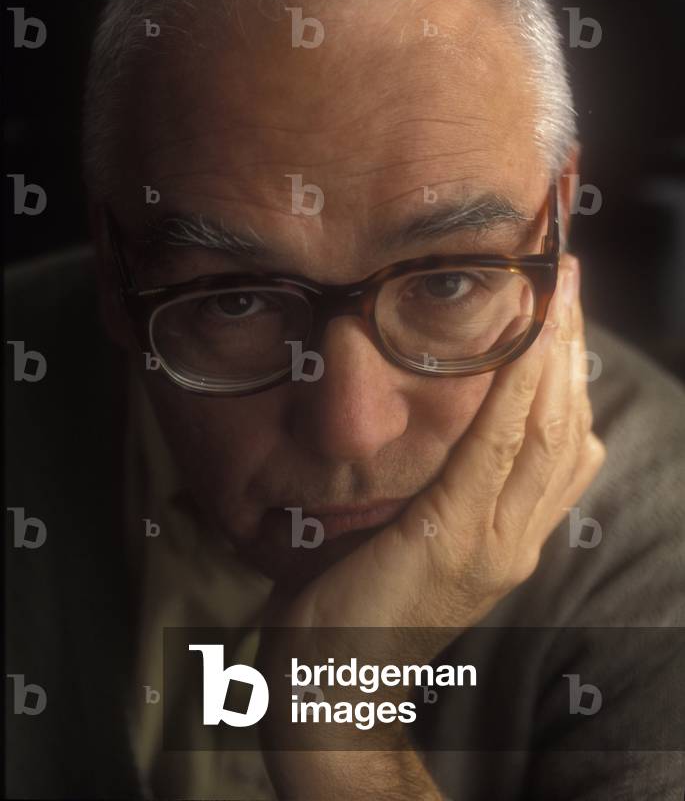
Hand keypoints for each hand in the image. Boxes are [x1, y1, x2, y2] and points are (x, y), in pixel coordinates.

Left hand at [262, 253, 605, 640]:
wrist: (334, 681)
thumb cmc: (363, 599)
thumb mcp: (423, 537)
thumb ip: (456, 492)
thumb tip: (465, 437)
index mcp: (513, 535)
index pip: (566, 444)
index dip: (574, 373)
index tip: (568, 314)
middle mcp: (519, 537)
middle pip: (569, 425)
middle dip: (573, 345)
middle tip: (572, 278)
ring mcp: (495, 541)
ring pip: (548, 430)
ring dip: (556, 351)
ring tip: (560, 291)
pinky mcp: (453, 538)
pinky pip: (496, 449)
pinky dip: (518, 390)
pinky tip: (528, 342)